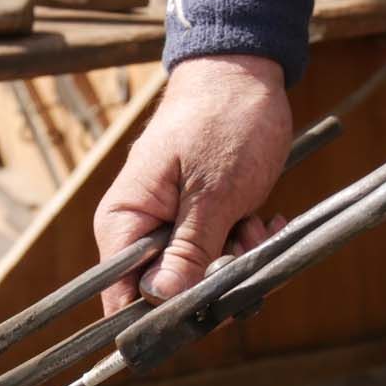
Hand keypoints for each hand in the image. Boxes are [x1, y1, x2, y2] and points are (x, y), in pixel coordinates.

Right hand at [94, 56, 292, 311]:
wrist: (243, 72)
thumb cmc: (221, 120)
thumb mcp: (212, 191)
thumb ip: (188, 250)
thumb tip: (160, 301)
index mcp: (123, 224)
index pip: (122, 295)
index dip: (159, 314)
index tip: (204, 307)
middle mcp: (139, 232)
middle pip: (164, 292)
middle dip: (211, 281)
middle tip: (244, 249)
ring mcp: (169, 227)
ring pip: (198, 276)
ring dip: (236, 260)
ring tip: (258, 225)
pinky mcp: (197, 221)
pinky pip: (217, 254)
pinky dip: (244, 243)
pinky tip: (264, 220)